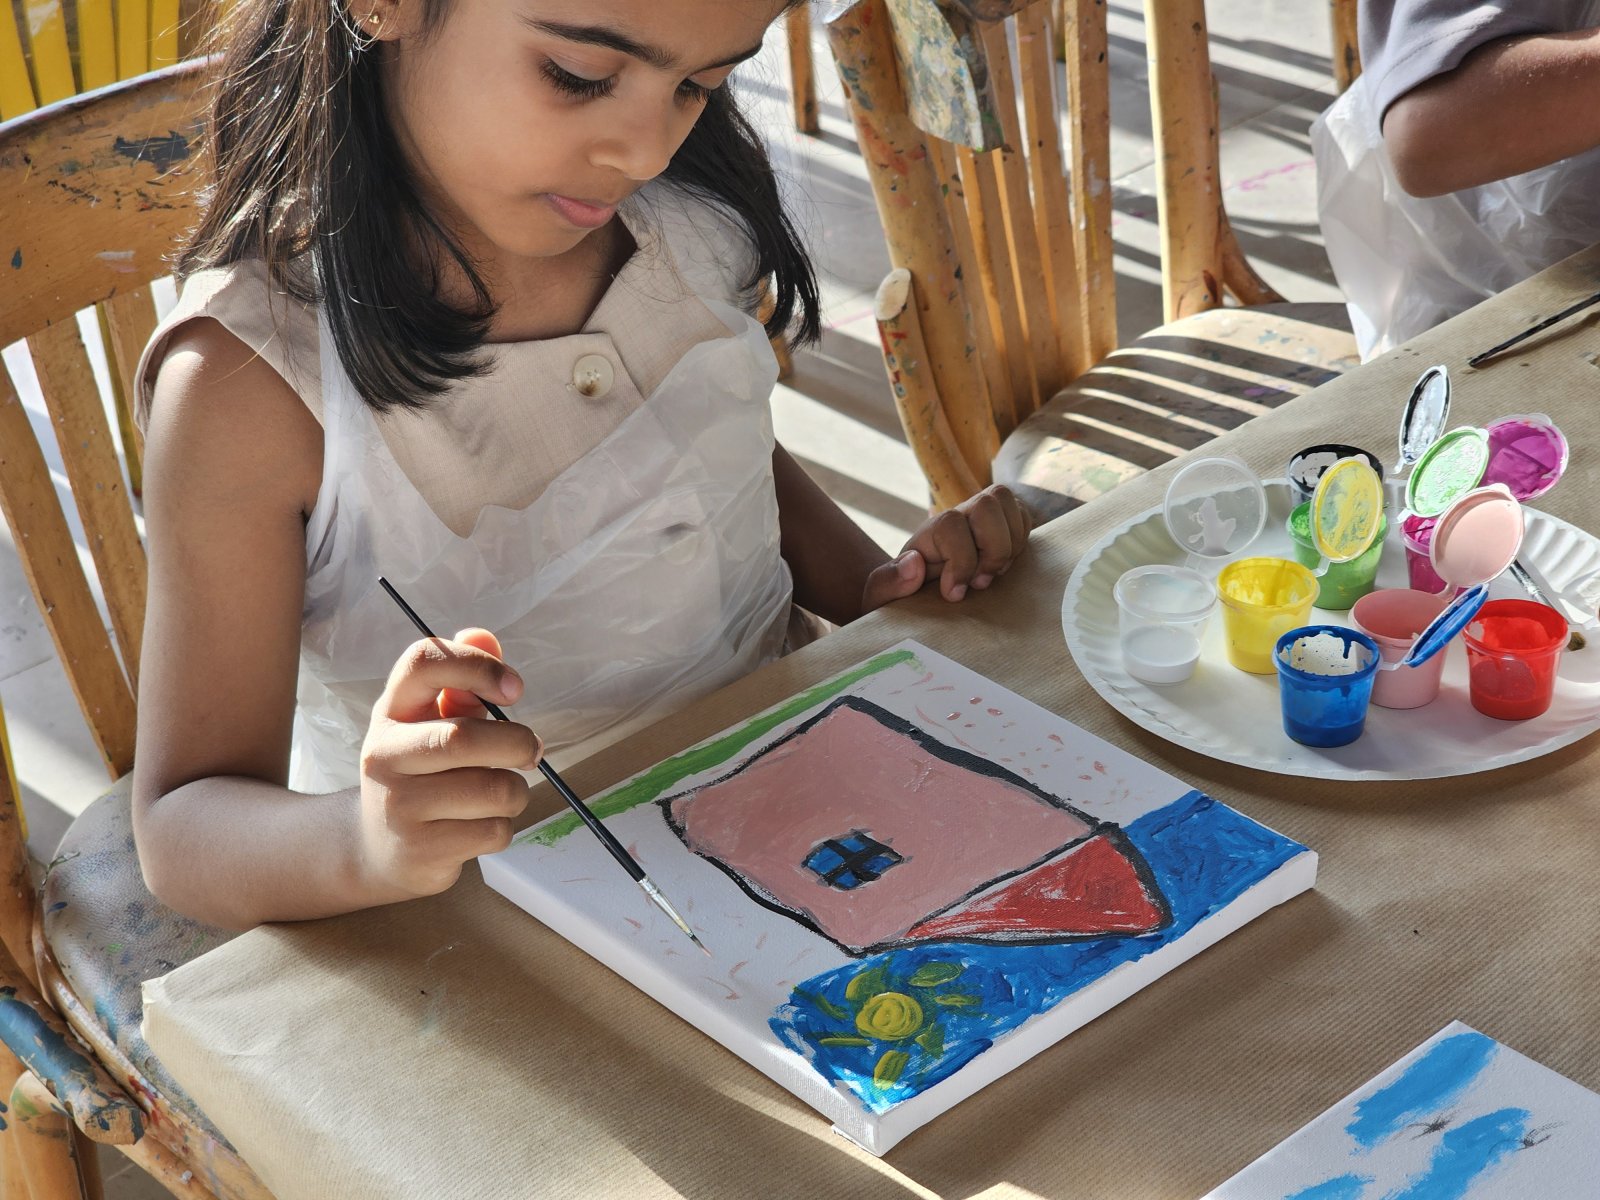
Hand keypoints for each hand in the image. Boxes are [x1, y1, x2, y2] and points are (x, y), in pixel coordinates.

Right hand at [357, 629, 540, 901]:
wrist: (374, 848)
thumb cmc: (419, 772)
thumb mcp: (431, 723)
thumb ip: (462, 683)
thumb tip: (484, 634)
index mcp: (392, 711)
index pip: (424, 662)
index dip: (478, 665)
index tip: (515, 688)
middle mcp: (385, 755)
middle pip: (465, 738)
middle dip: (518, 743)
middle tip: (532, 750)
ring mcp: (399, 806)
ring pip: (492, 790)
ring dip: (515, 791)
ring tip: (500, 793)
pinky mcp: (421, 850)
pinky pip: (493, 831)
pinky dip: (503, 826)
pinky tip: (479, 825)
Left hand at [861, 484, 1030, 613]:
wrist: (920, 594)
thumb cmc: (904, 597)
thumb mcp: (882, 596)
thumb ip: (886, 583)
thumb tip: (914, 564)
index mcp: (928, 533)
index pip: (950, 524)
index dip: (960, 562)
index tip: (954, 594)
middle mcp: (957, 516)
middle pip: (987, 502)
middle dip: (994, 549)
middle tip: (981, 582)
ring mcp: (981, 515)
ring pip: (1006, 500)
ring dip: (1010, 544)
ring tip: (993, 573)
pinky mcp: (1003, 522)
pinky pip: (1023, 516)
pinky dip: (1020, 541)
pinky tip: (1002, 565)